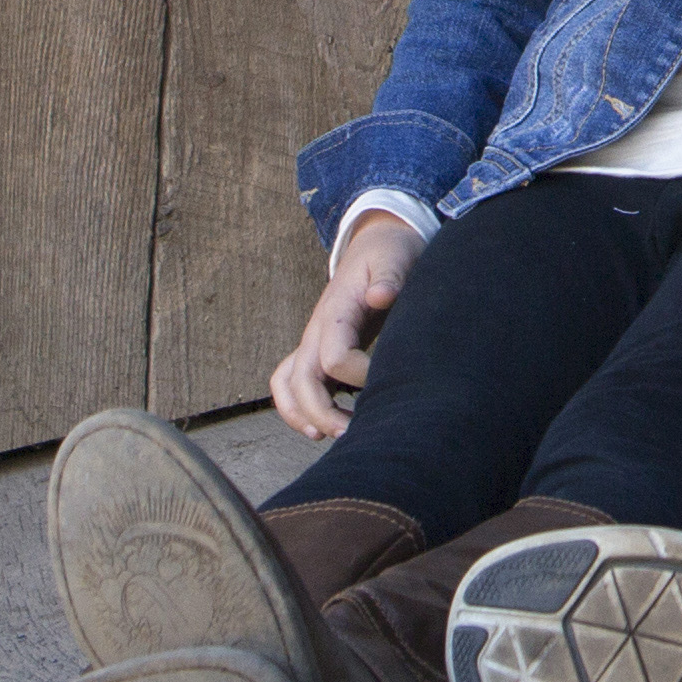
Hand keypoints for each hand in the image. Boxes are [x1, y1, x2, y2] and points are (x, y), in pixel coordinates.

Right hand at [271, 214, 417, 438]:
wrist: (377, 243)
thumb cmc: (389, 252)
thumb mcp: (395, 256)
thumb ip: (389, 276)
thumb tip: (380, 296)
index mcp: (335, 312)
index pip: (333, 358)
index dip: (360, 375)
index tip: (389, 378)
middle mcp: (316, 331)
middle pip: (300, 380)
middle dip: (321, 412)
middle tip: (352, 434)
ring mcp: (313, 341)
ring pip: (287, 386)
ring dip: (302, 415)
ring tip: (327, 437)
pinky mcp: (319, 351)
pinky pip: (293, 384)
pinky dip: (299, 408)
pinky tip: (325, 426)